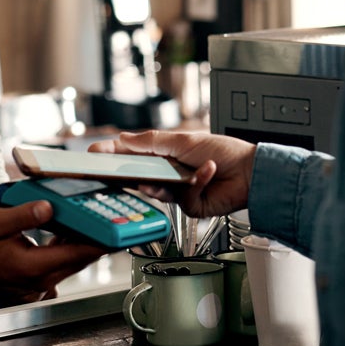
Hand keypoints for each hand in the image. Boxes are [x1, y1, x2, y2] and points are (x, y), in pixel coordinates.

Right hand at [0, 203, 106, 303]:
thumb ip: (24, 215)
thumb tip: (49, 208)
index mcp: (33, 267)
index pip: (78, 254)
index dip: (103, 242)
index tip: (121, 232)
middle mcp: (38, 281)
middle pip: (78, 260)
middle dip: (97, 240)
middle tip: (114, 220)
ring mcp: (35, 285)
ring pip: (68, 263)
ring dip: (80, 244)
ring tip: (92, 221)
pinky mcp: (30, 283)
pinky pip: (56, 265)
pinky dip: (65, 249)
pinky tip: (66, 232)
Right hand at [89, 130, 255, 217]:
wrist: (251, 173)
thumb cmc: (224, 151)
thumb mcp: (183, 140)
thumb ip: (151, 142)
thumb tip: (123, 139)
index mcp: (165, 154)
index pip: (132, 155)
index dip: (113, 155)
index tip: (93, 155)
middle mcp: (169, 173)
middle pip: (139, 176)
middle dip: (127, 174)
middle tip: (110, 173)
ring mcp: (178, 191)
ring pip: (156, 192)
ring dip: (161, 183)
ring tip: (167, 175)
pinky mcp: (189, 207)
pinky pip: (182, 198)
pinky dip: (196, 183)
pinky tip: (208, 171)